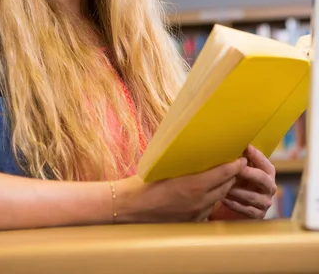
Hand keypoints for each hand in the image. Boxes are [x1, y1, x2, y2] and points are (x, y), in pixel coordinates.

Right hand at [116, 157, 246, 223]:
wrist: (131, 206)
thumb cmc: (145, 182)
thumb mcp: (168, 167)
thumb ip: (187, 163)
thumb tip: (198, 150)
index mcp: (195, 185)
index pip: (225, 173)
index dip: (236, 165)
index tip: (241, 157)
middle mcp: (200, 201)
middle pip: (226, 186)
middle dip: (231, 175)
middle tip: (233, 164)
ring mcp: (197, 213)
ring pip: (218, 198)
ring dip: (222, 187)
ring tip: (221, 177)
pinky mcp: (191, 222)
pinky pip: (208, 209)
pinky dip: (210, 199)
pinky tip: (204, 193)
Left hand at [210, 145, 276, 219]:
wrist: (232, 207)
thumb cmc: (236, 181)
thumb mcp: (240, 169)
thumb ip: (240, 159)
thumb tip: (231, 143)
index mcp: (268, 172)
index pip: (264, 163)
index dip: (255, 155)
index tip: (245, 147)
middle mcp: (270, 187)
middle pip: (262, 178)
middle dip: (247, 173)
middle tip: (235, 169)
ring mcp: (265, 202)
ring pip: (251, 196)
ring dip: (236, 190)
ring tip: (223, 185)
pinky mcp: (258, 215)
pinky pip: (246, 210)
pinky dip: (234, 204)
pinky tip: (223, 199)